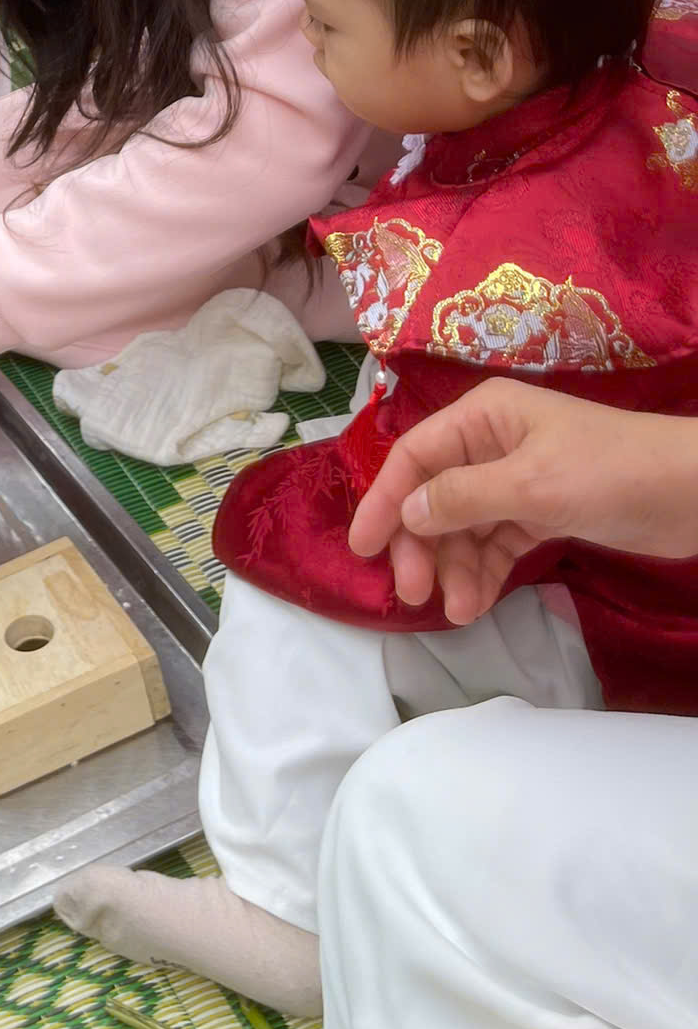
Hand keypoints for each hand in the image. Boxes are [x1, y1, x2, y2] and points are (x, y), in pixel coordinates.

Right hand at [348, 382, 697, 623]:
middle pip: (435, 496)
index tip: (363, 549)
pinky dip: (483, 571)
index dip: (385, 501)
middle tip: (414, 594)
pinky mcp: (542, 511)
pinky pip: (496, 542)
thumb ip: (462, 498)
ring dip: (454, 567)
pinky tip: (476, 602)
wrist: (693, 491)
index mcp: (483, 417)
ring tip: (458, 610)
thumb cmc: (609, 472)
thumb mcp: (531, 485)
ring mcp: (517, 479)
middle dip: (422, 545)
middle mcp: (492, 444)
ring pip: (464, 526)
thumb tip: (408, 515)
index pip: (414, 457)